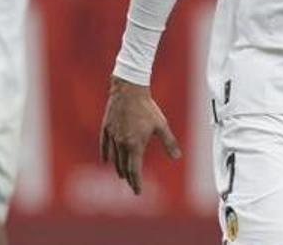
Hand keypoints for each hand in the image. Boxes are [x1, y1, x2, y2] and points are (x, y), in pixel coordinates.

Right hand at [99, 76, 181, 194]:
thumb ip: (169, 143)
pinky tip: (106, 160)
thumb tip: (177, 157)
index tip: (138, 191)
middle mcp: (122, 144)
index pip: (134, 170)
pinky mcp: (106, 128)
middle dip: (129, 178)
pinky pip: (104, 146)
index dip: (136, 182)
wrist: (129, 91)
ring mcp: (113, 136)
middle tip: (132, 185)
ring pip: (114, 158)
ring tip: (122, 175)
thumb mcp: (161, 125)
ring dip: (119, 168)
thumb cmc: (147, 107)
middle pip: (123, 166)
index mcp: (135, 145)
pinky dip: (106, 155)